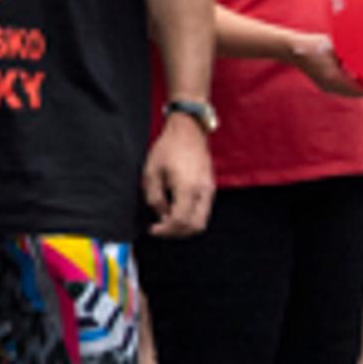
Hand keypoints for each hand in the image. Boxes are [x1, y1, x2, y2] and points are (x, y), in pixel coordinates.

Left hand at [144, 118, 215, 237]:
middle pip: (195, 226)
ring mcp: (210, 190)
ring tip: (166, 221)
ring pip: (202, 221)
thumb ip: (154, 197)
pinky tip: (176, 211)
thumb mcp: (151, 172)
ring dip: (184, 226)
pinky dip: (191, 217)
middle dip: (176, 232)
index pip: (180, 221)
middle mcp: (203, 192)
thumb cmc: (168, 148)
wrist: (188, 131)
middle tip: (160, 229)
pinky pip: (204, 211)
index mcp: (188, 188)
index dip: (166, 230)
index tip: (153, 230)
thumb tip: (160, 215)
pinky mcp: (211, 187)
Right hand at [280, 34, 362, 97]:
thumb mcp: (337, 47)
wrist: (293, 50)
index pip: (360, 90)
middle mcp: (330, 86)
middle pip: (357, 94)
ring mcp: (326, 87)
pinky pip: (343, 90)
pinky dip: (351, 85)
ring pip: (350, 93)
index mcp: (334, 77)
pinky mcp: (325, 86)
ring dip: (359, 86)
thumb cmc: (316, 45)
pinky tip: (354, 74)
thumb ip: (353, 53)